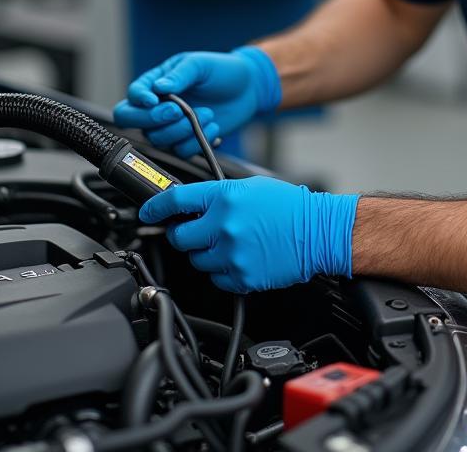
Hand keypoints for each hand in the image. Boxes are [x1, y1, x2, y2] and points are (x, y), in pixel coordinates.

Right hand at [113, 48, 280, 158]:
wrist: (249, 88)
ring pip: (158, 139)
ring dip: (183, 129)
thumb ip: (179, 75)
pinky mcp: (186, 140)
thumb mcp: (200, 64)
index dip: (139, 101)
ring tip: (206, 113)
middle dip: (153, 120)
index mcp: (156, 83)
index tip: (155, 100)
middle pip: (132, 122)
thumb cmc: (222, 70)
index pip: (133, 96)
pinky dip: (197, 140)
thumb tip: (158, 88)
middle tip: (178, 111)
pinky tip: (213, 125)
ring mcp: (171, 125)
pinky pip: (180, 150)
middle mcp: (158, 106)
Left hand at [140, 177, 358, 293]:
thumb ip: (218, 196)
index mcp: (225, 198)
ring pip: (197, 261)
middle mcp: (225, 226)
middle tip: (195, 231)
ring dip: (205, 254)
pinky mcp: (242, 278)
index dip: (155, 207)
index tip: (147, 212)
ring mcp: (232, 255)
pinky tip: (239, 258)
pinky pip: (217, 279)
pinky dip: (222, 271)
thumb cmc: (289, 207)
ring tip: (228, 244)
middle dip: (184, 234)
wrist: (318, 232)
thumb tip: (191, 205)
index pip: (176, 201)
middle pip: (181, 237)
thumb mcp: (250, 187)